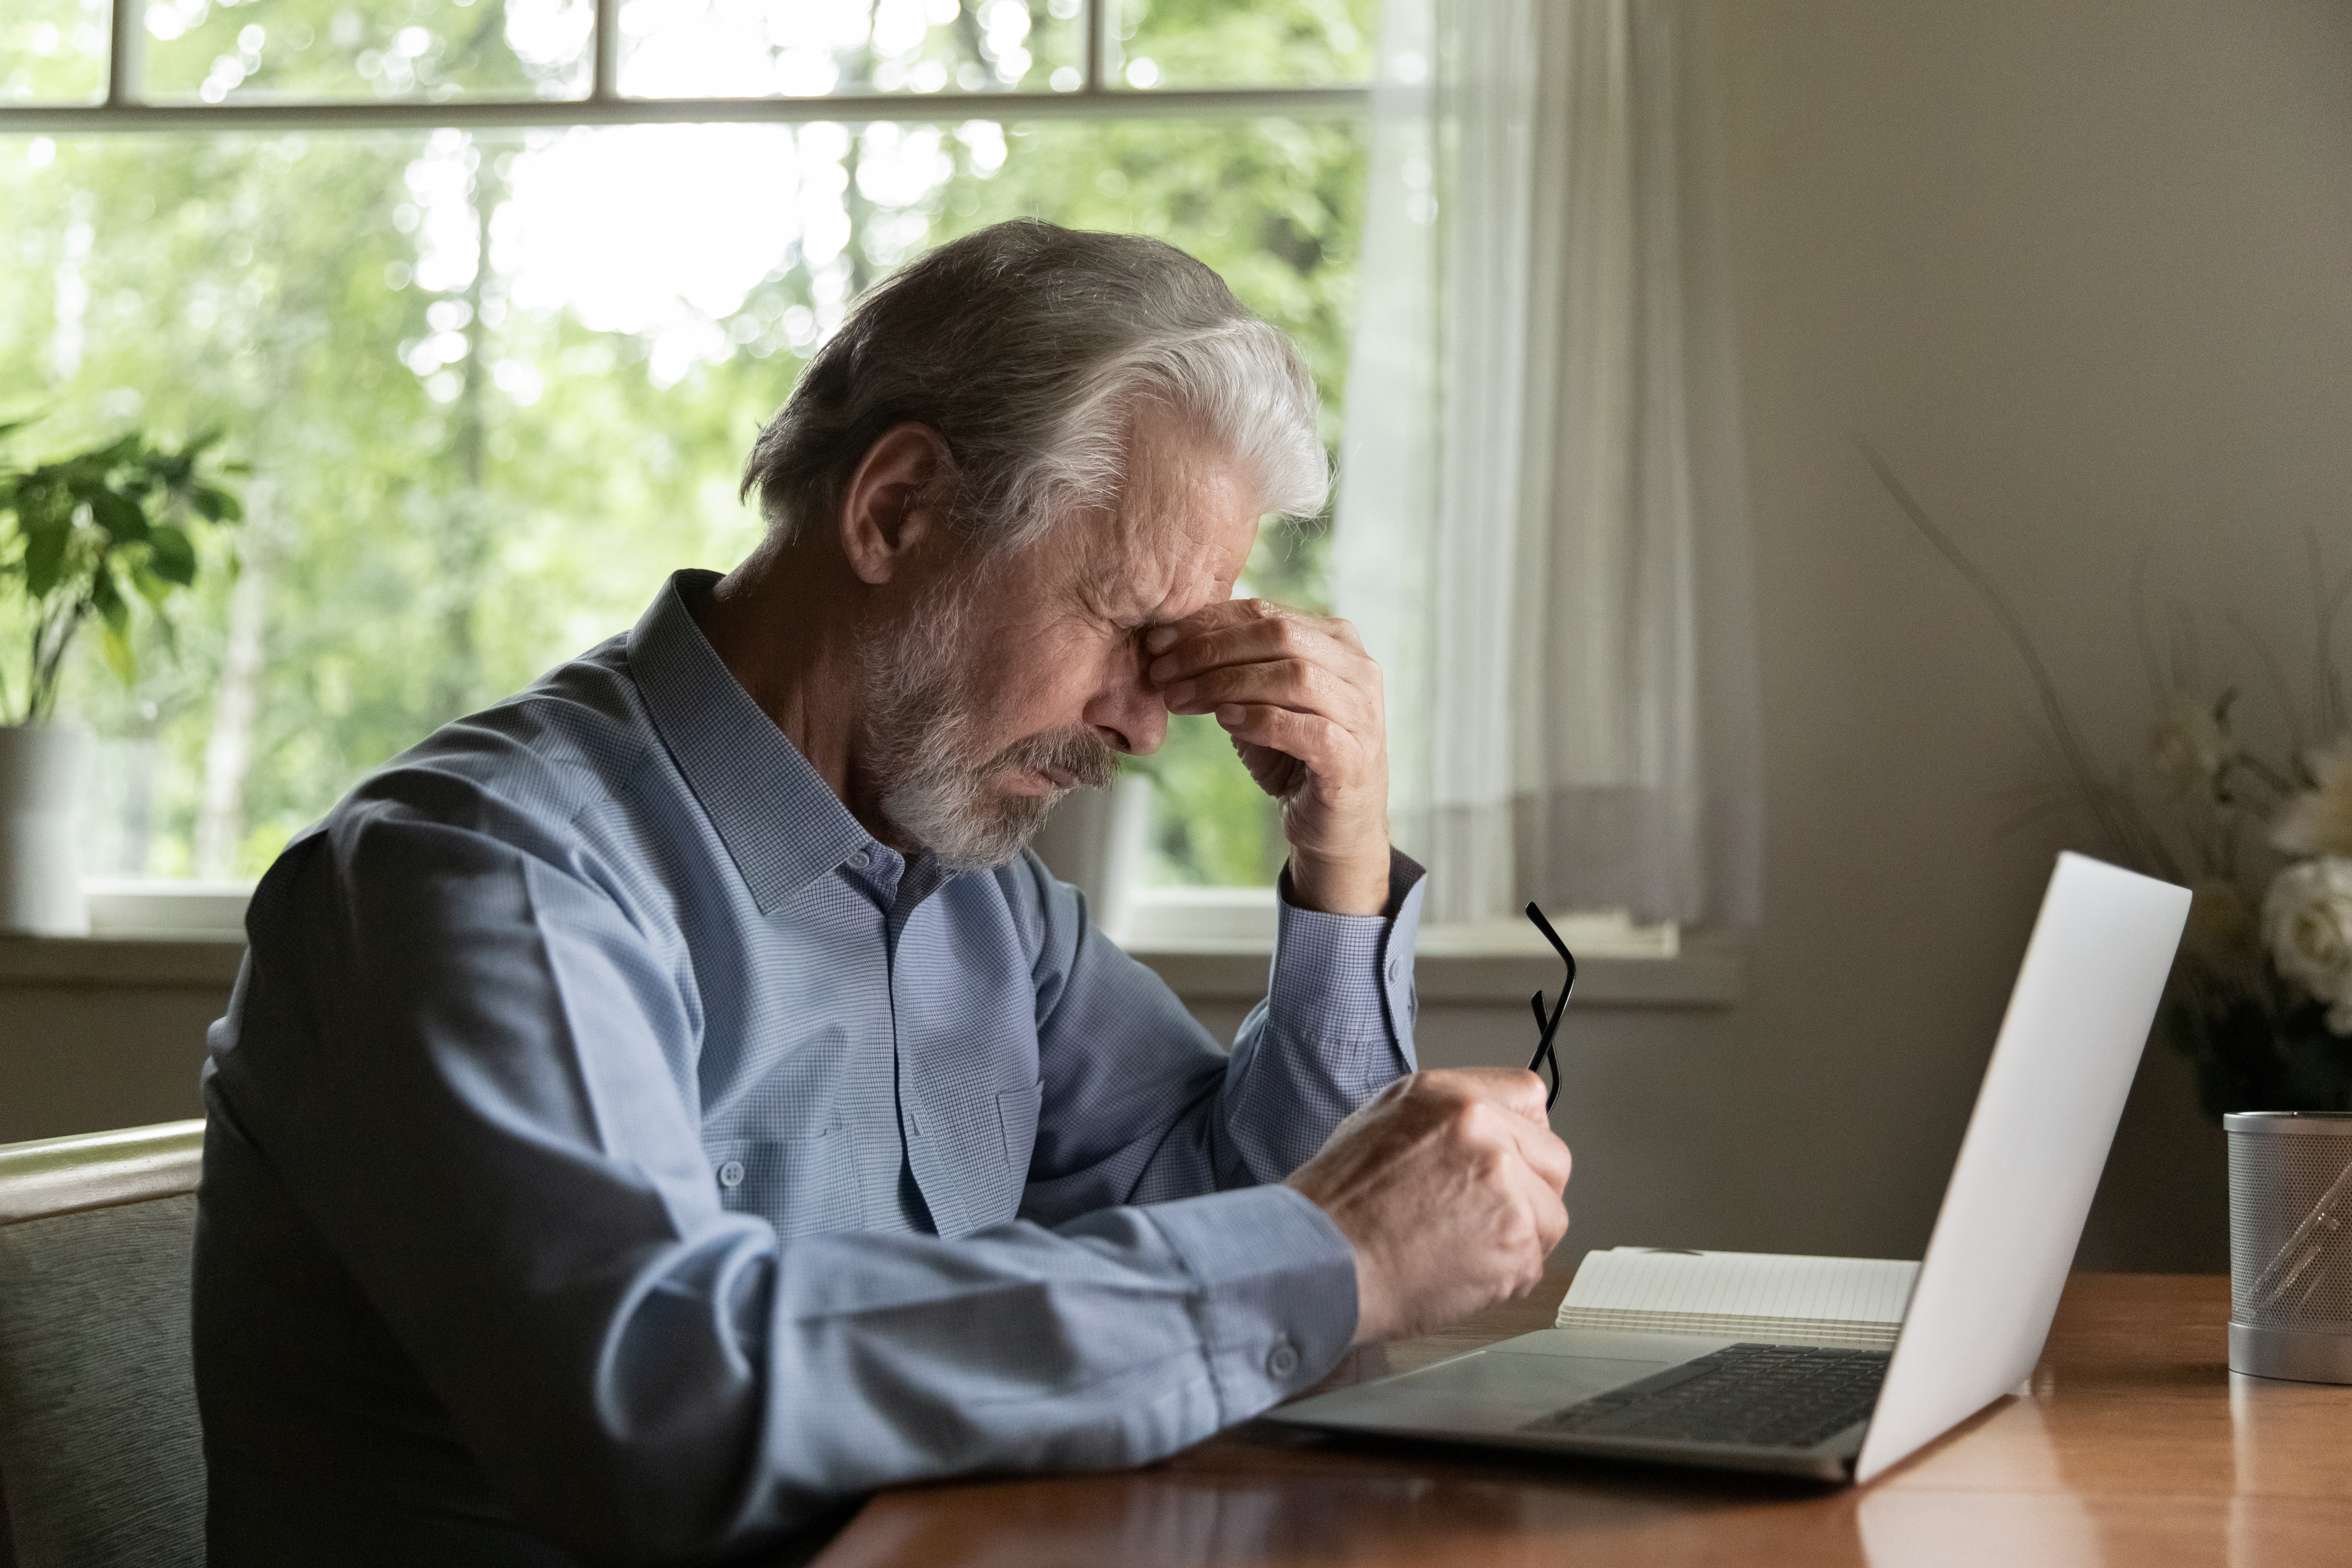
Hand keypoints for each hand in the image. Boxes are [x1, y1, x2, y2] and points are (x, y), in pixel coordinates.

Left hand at [1146, 600, 1388, 914]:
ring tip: (1181, 698)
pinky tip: (1223, 720)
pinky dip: (1260, 719)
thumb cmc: (1295, 755)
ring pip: (1293, 676)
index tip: (1157, 641)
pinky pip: (1307, 728)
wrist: (1336, 823)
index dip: (1207, 623)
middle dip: (1210, 651)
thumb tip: (1171, 642)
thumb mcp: (1260, 701)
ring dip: (1226, 683)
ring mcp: (1362, 712)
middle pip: (1277, 636)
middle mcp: (1358, 669)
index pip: (1265, 613)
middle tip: (1161, 671)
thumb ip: (1235, 667)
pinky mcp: (1354, 756)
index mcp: (1336, 641)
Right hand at [1285, 1068, 1572, 1343]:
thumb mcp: (1382, 1123)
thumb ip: (1446, 1121)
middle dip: (1529, 1192)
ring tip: (1462, 1251)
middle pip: (1552, 1158)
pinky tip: (1459, 1274)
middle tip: (1484, 1217)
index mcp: (1447, 1096)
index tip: (1512, 1161)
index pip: (1528, 1096)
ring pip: (1550, 1214)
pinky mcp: (1515, 1238)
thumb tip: (1488, 1135)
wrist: (1319, 1262)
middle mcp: (1481, 1129)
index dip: (1523, 1136)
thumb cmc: (1336, 1206)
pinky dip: (1505, 1277)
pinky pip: (1535, 1261)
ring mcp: (1503, 1183)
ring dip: (1519, 1238)